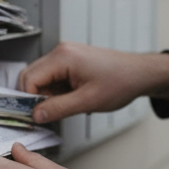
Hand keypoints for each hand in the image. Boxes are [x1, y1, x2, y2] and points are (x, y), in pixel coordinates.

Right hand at [18, 42, 168, 122]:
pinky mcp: (72, 60)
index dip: (28, 101)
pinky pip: (53, 77)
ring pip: (41, 78)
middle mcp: (62, 51)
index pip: (28, 80)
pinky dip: (57, 91)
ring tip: (69, 104)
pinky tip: (72, 98)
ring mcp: (67, 54)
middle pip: (31, 77)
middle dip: (36, 98)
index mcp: (63, 57)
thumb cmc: (120, 82)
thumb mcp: (87, 101)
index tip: (34, 117)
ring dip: (48, 95)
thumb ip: (57, 109)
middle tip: (51, 113)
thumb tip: (35, 116)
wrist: (140, 73)